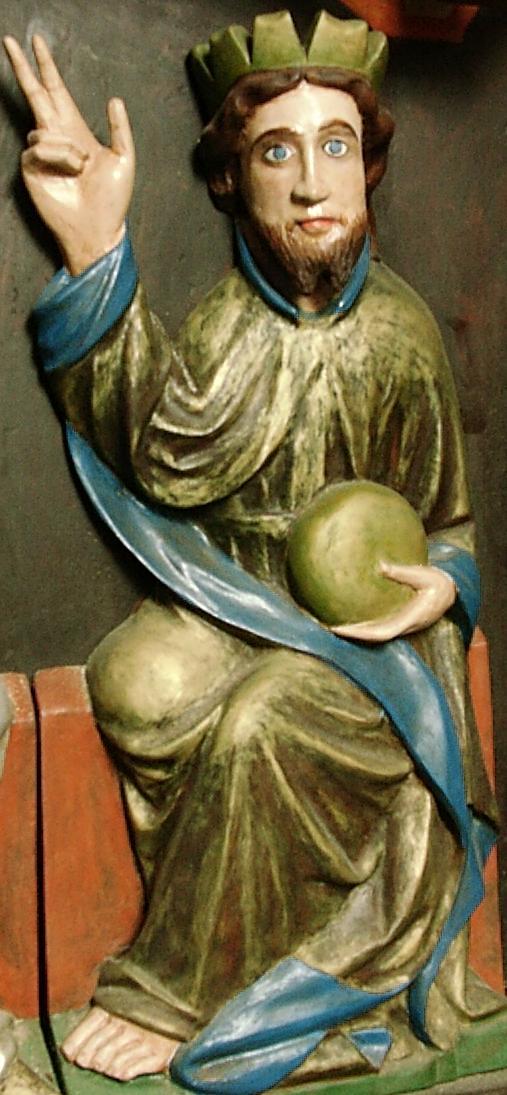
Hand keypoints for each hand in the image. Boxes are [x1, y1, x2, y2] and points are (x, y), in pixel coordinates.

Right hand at [3, 35, 134, 273]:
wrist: (98, 229)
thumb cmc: (112, 201)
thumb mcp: (125, 159)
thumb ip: (119, 128)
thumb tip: (114, 98)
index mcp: (76, 130)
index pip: (56, 91)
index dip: (46, 67)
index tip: (36, 43)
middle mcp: (56, 138)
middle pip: (35, 94)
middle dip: (24, 69)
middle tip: (11, 41)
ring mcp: (42, 153)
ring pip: (42, 127)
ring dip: (66, 146)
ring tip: (81, 168)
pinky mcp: (31, 169)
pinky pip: (38, 146)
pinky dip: (57, 155)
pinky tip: (70, 171)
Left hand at [330, 563, 455, 642]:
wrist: (450, 591)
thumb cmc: (437, 583)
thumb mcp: (422, 575)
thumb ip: (402, 572)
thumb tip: (381, 565)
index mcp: (409, 620)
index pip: (381, 633)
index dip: (360, 634)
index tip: (342, 629)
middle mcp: (404, 627)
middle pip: (374, 638)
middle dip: (353, 635)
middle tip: (330, 628)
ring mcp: (403, 626)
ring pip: (376, 635)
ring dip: (357, 633)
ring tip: (337, 627)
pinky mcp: (401, 621)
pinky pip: (380, 628)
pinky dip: (365, 627)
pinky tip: (353, 620)